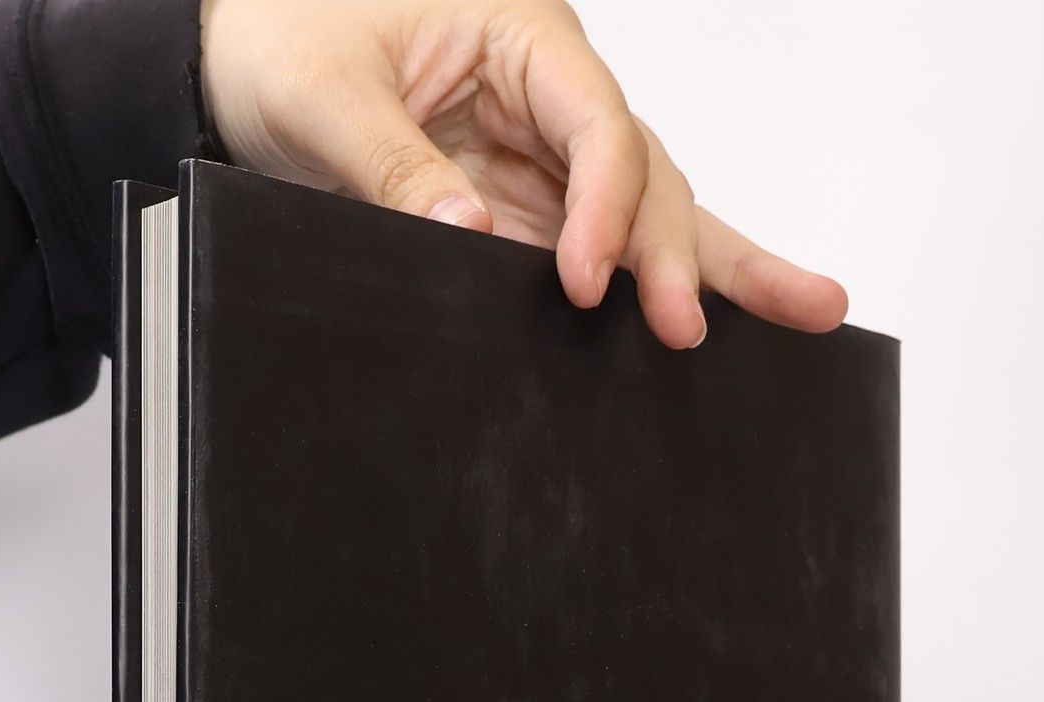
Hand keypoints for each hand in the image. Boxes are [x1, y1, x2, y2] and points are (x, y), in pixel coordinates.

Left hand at [199, 0, 847, 348]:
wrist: (232, 53)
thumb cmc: (278, 36)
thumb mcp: (324, 98)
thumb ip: (395, 168)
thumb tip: (467, 239)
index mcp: (517, 30)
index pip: (595, 124)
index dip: (602, 207)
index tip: (582, 284)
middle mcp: (549, 87)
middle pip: (646, 171)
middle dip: (679, 253)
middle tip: (692, 328)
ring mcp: (545, 150)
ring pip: (650, 207)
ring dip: (719, 263)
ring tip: (811, 309)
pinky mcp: (527, 201)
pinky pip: (604, 240)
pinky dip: (656, 279)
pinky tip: (722, 313)